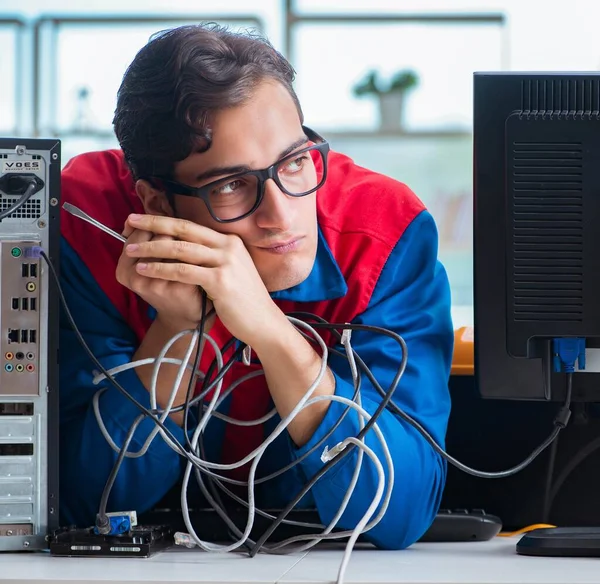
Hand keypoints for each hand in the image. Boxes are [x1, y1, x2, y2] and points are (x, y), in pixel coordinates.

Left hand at [122, 214, 284, 346]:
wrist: (263, 321)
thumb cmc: (242, 299)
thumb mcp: (230, 270)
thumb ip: (211, 256)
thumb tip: (179, 247)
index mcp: (230, 241)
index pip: (191, 225)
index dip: (164, 219)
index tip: (143, 218)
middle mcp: (229, 246)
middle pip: (183, 229)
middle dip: (153, 223)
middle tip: (130, 221)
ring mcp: (226, 262)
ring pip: (180, 249)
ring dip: (151, 248)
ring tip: (131, 250)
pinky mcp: (220, 281)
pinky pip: (183, 271)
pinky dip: (160, 269)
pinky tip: (145, 270)